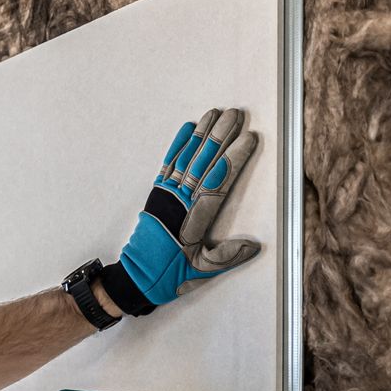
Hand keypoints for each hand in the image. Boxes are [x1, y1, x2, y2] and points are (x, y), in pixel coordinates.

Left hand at [98, 107, 261, 315]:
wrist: (137, 277)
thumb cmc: (170, 274)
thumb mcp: (202, 270)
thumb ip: (227, 256)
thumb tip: (253, 245)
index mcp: (195, 218)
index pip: (219, 181)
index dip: (235, 158)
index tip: (249, 139)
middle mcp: (180, 200)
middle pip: (204, 161)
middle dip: (221, 136)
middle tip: (236, 114)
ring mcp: (167, 194)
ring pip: (188, 157)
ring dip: (203, 134)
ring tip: (216, 113)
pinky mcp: (157, 193)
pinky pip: (169, 163)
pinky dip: (178, 144)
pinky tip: (188, 129)